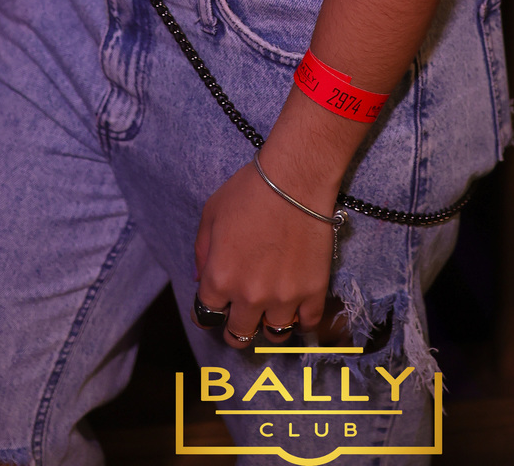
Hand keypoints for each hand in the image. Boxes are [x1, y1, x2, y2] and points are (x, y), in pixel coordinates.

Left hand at [194, 155, 337, 349]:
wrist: (296, 178)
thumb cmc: (250, 190)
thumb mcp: (211, 213)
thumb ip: (202, 252)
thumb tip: (200, 280)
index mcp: (219, 279)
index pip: (205, 318)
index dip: (209, 313)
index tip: (217, 308)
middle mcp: (249, 296)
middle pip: (238, 335)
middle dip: (236, 327)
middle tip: (242, 314)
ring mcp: (283, 298)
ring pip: (274, 335)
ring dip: (269, 326)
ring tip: (271, 311)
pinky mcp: (313, 292)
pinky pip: (307, 324)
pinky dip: (301, 319)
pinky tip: (297, 307)